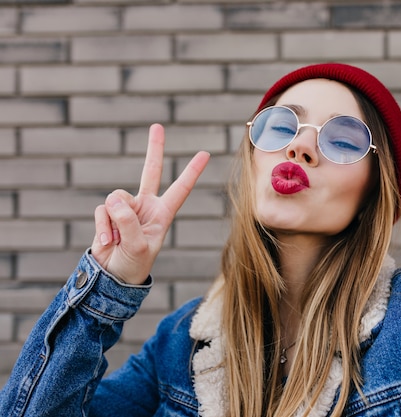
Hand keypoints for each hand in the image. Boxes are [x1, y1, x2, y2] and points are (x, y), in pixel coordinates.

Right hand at [91, 124, 209, 284]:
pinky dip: (102, 228)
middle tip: (158, 126)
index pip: (181, 189)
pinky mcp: (108, 213)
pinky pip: (102, 210)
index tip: (205, 153)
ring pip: (116, 198)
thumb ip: (129, 222)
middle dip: (154, 149)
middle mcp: (146, 206)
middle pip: (150, 171)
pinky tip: (107, 243)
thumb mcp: (138, 246)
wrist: (112, 276)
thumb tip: (115, 199)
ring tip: (119, 241)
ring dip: (114, 222)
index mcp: (163, 213)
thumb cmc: (134, 264)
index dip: (192, 171)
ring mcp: (126, 208)